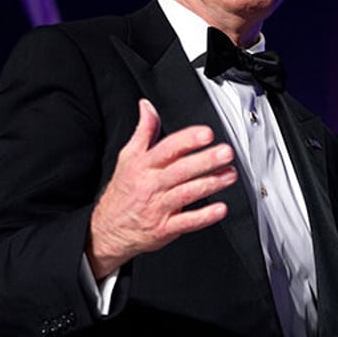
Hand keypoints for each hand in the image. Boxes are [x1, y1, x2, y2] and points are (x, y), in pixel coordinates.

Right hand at [86, 98, 237, 277]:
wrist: (108, 229)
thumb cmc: (123, 191)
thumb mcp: (128, 157)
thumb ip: (143, 131)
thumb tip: (147, 107)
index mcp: (144, 165)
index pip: (167, 148)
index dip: (188, 140)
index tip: (206, 134)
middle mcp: (151, 184)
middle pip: (180, 169)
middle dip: (205, 160)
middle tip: (225, 152)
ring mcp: (157, 207)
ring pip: (186, 193)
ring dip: (210, 184)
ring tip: (229, 175)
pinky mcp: (163, 229)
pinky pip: (186, 222)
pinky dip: (204, 216)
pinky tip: (220, 208)